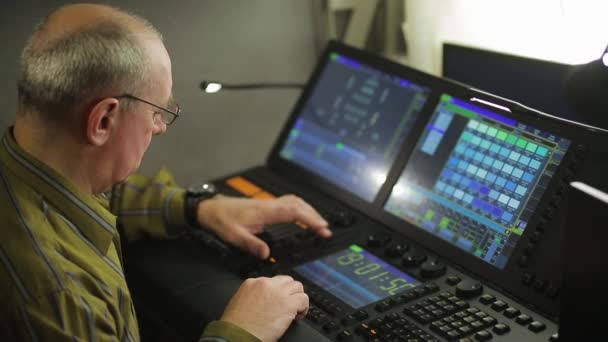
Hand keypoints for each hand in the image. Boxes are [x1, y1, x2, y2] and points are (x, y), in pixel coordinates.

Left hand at [197, 194, 330, 258]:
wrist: (211, 209)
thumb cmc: (222, 221)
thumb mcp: (234, 236)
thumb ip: (251, 245)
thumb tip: (267, 254)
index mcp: (265, 212)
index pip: (293, 212)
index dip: (310, 219)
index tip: (322, 228)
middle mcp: (269, 205)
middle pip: (298, 205)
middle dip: (314, 216)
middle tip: (326, 230)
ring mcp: (269, 203)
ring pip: (295, 201)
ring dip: (309, 210)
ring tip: (319, 223)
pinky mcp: (267, 205)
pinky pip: (289, 203)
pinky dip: (301, 208)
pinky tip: (303, 215)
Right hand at [221, 275, 308, 341]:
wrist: (238, 334)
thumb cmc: (237, 325)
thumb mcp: (239, 302)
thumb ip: (252, 295)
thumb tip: (263, 299)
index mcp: (252, 283)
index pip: (272, 281)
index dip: (277, 292)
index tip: (277, 301)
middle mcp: (266, 284)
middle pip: (286, 280)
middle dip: (289, 292)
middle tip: (289, 304)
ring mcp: (278, 292)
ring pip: (297, 286)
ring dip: (298, 297)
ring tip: (295, 310)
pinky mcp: (288, 304)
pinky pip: (303, 299)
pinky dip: (303, 307)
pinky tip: (298, 315)